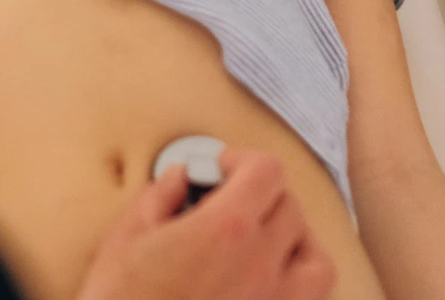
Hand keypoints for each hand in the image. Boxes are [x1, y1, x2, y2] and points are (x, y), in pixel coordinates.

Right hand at [75, 147, 335, 299]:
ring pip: (316, 261)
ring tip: (263, 242)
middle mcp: (260, 266)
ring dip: (296, 241)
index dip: (242, 160)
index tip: (219, 169)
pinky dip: (298, 284)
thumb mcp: (128, 236)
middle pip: (291, 208)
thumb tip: (181, 177)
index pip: (267, 172)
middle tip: (229, 201)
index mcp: (226, 229)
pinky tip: (266, 282)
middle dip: (262, 195)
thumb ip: (161, 195)